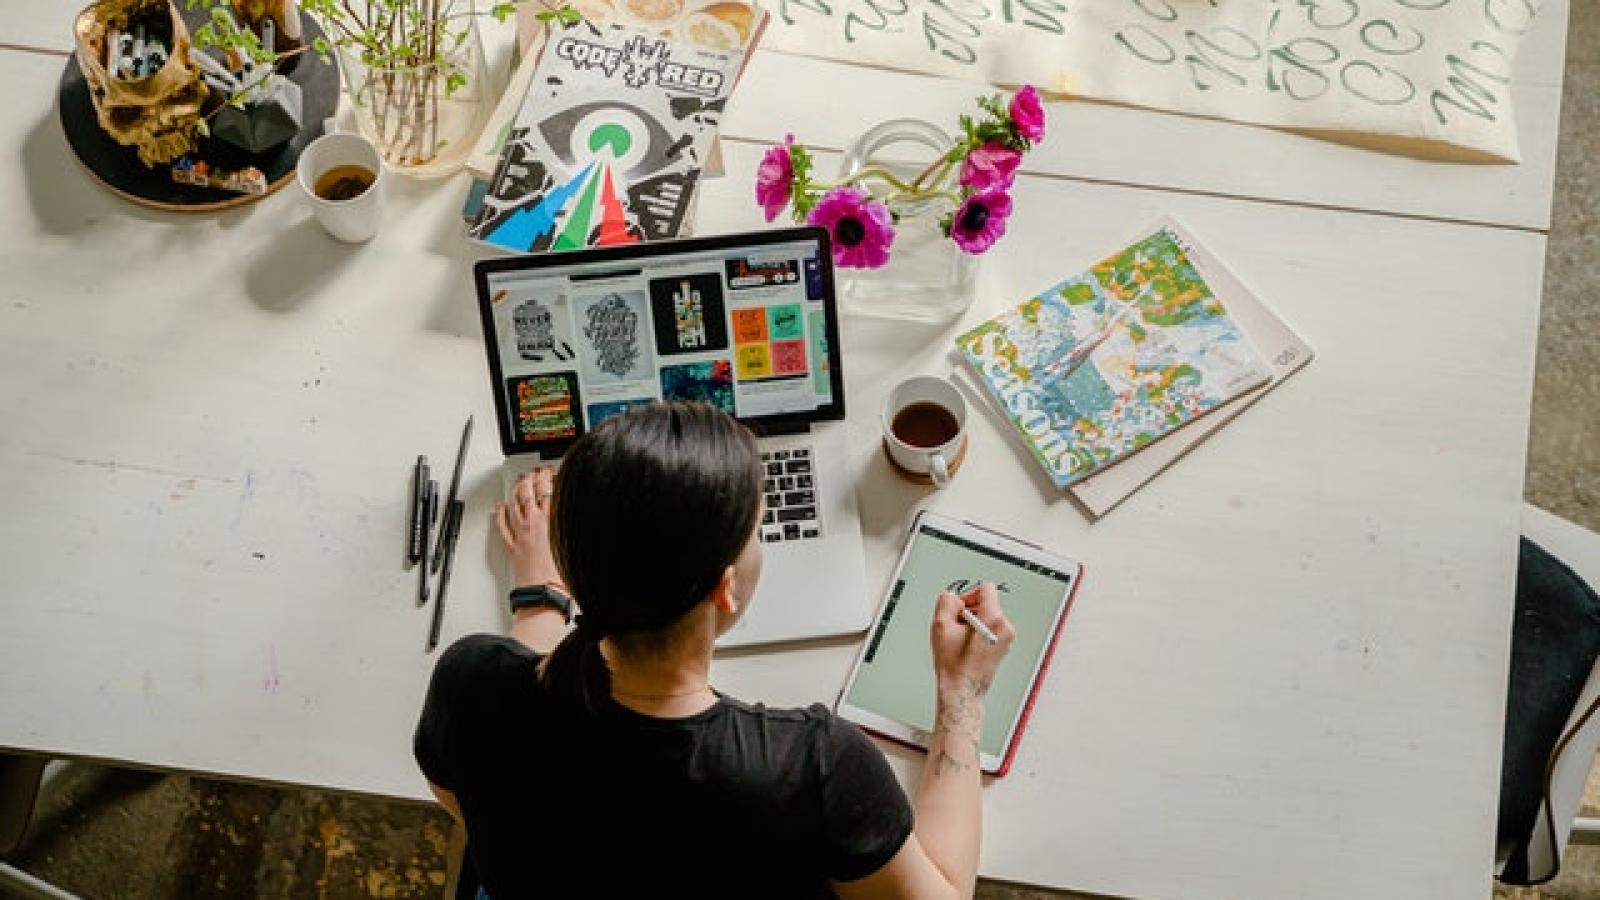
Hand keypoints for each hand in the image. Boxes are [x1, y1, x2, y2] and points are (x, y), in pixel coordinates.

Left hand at [495, 469, 563, 589]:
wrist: (545, 594)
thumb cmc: (563, 576)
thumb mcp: (576, 544)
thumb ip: (573, 525)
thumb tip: (574, 514)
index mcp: (552, 521)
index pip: (549, 490)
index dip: (548, 477)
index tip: (549, 472)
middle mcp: (534, 524)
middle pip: (529, 493)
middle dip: (531, 479)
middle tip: (534, 473)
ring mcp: (521, 534)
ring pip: (515, 504)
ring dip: (516, 490)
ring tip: (518, 482)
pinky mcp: (512, 547)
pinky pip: (502, 526)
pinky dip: (500, 514)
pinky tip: (499, 507)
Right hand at [929, 583, 1015, 700]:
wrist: (962, 689)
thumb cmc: (954, 664)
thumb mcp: (941, 626)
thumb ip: (946, 602)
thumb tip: (952, 597)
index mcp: (994, 619)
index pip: (986, 589)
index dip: (968, 595)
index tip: (960, 608)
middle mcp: (1005, 627)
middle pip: (987, 603)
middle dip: (969, 612)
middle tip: (956, 628)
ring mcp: (1007, 638)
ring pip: (988, 617)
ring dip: (973, 623)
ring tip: (961, 640)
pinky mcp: (1004, 646)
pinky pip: (991, 629)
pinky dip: (978, 632)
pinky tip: (967, 646)